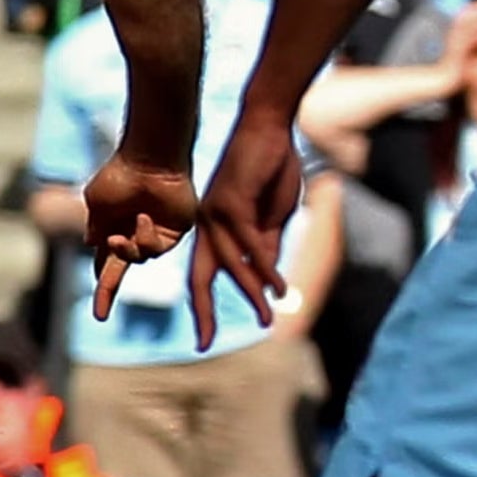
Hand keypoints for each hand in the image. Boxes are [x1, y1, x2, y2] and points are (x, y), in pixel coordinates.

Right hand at [80, 150, 195, 322]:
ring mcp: (157, 232)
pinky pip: (158, 247)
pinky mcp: (177, 230)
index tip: (99, 314)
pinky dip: (146, 238)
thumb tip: (94, 246)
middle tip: (99, 311)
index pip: (105, 262)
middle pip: (122, 267)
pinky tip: (143, 219)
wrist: (149, 159)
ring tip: (120, 235)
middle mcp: (135, 232)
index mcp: (114, 226)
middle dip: (109, 290)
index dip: (103, 287)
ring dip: (127, 250)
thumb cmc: (120, 174)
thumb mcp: (97, 202)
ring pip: (140, 258)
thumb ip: (96, 226)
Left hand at [187, 109, 301, 350]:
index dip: (203, 307)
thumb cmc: (271, 169)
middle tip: (202, 345)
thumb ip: (264, 245)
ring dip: (251, 293)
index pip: (204, 276)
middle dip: (201, 313)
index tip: (204, 338)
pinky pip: (247, 246)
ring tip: (268, 318)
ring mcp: (215, 216)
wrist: (269, 130)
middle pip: (200, 278)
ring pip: (230, 266)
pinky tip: (276, 286)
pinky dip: (264, 268)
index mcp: (213, 231)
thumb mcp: (271, 216)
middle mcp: (206, 226)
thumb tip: (265, 277)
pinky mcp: (231, 205)